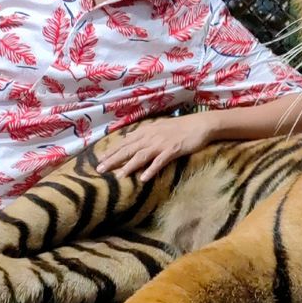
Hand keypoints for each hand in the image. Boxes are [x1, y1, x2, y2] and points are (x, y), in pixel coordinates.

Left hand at [96, 113, 215, 180]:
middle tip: (101, 169)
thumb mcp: (160, 126)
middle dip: (114, 159)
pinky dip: (151, 169)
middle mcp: (151, 137)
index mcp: (148, 131)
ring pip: (141, 156)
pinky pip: (160, 161)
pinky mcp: (173, 150)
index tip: (101, 158)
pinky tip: (144, 178)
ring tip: (118, 176)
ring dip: (129, 166)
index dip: (113, 150)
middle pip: (129, 149)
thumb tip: (130, 137)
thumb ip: (145, 132)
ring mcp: (162, 144)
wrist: (200, 124)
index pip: (126, 142)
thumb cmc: (181, 126)